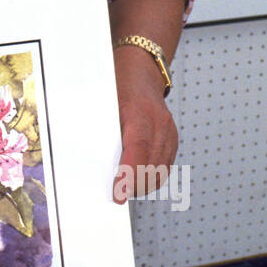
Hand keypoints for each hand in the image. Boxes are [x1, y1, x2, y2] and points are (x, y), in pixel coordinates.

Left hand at [111, 46, 177, 204]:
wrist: (141, 71)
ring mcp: (169, 131)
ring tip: (126, 187)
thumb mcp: (105, 105)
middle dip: (134, 185)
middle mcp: (159, 123)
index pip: (137, 152)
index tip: (118, 195)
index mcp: (139, 113)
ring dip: (143, 184)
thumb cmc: (118, 86)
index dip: (128, 176)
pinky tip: (138, 176)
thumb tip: (93, 162)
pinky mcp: (173, 138)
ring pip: (160, 170)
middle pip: (151, 167)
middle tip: (116, 193)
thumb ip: (103, 132)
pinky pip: (165, 165)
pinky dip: (152, 175)